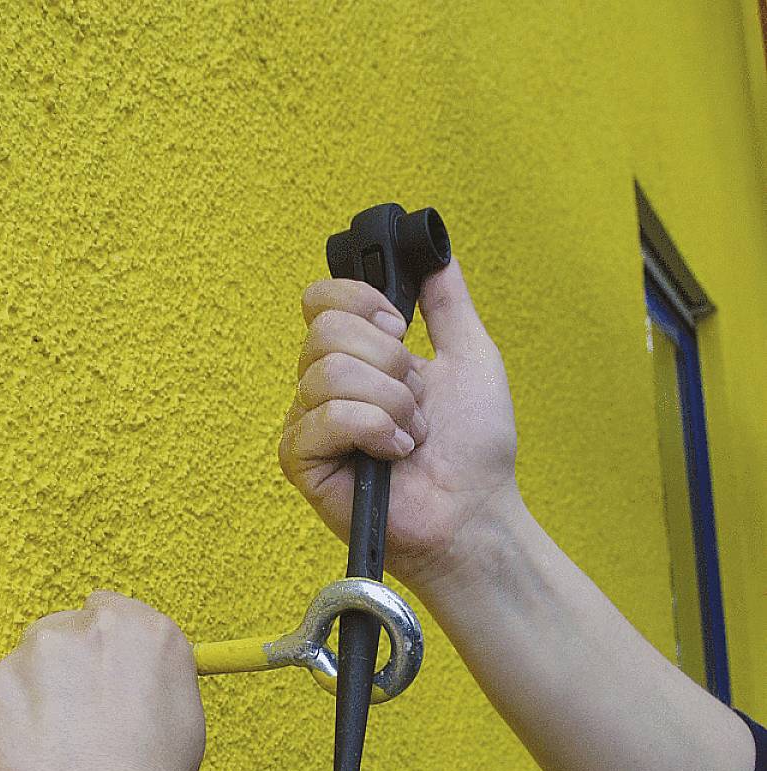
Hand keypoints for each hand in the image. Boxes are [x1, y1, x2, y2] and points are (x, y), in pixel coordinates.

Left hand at [0, 591, 204, 770]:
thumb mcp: (186, 717)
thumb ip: (158, 675)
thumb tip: (140, 674)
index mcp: (138, 630)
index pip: (108, 611)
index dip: (105, 650)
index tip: (102, 678)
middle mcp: (79, 633)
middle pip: (59, 634)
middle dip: (64, 672)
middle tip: (80, 729)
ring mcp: (22, 664)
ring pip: (21, 675)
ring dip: (33, 706)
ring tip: (59, 763)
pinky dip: (4, 740)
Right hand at [279, 256, 521, 596]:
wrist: (475, 512)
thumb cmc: (474, 450)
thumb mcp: (471, 357)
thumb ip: (448, 302)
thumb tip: (436, 251)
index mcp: (355, 360)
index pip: (320, 301)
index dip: (359, 302)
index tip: (401, 329)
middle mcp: (324, 389)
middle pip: (324, 330)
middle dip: (390, 364)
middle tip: (416, 401)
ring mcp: (310, 425)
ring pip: (328, 372)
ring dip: (391, 401)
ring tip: (411, 435)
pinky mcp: (302, 463)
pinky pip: (325, 417)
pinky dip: (373, 429)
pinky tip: (393, 454)